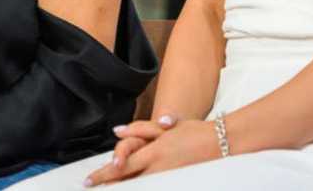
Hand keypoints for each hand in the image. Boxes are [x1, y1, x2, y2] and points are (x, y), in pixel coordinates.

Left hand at [86, 118, 218, 185]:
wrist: (223, 142)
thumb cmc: (195, 132)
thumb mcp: (166, 127)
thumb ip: (140, 129)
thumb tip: (118, 131)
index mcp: (154, 150)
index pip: (123, 165)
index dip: (104, 174)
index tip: (89, 180)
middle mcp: (159, 166)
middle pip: (128, 180)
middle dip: (109, 185)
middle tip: (93, 187)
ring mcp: (169, 177)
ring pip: (140, 186)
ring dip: (125, 187)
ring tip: (111, 189)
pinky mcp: (178, 182)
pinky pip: (155, 187)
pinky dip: (142, 188)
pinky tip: (135, 187)